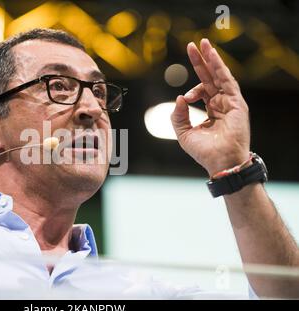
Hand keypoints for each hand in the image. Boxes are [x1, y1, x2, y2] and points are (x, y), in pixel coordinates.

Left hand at [171, 38, 250, 176]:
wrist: (220, 162)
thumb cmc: (204, 152)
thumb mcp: (184, 133)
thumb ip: (178, 116)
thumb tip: (179, 97)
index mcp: (211, 110)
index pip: (202, 89)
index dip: (193, 85)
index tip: (185, 94)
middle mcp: (222, 104)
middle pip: (210, 78)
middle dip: (202, 61)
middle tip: (193, 45)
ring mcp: (230, 103)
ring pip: (220, 76)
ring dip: (211, 59)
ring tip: (202, 44)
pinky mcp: (237, 103)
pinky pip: (227, 81)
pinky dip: (220, 68)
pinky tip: (212, 56)